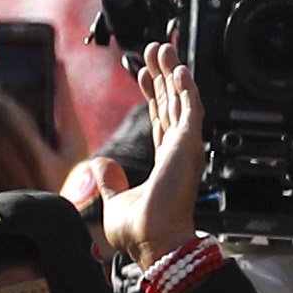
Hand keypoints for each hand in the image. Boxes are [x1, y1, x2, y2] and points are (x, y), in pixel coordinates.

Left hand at [109, 47, 201, 268]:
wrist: (154, 242)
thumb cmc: (141, 232)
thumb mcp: (116, 200)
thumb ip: (110, 181)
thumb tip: (101, 165)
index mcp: (164, 163)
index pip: (160, 119)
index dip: (153, 94)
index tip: (142, 74)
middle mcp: (177, 152)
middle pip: (172, 103)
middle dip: (163, 75)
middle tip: (157, 51)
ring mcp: (184, 147)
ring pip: (182, 100)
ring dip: (174, 73)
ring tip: (165, 49)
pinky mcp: (188, 145)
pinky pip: (191, 109)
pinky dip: (187, 88)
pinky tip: (180, 69)